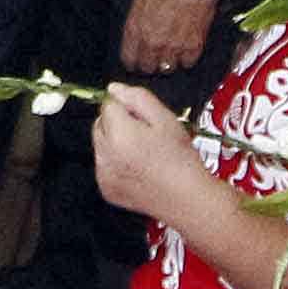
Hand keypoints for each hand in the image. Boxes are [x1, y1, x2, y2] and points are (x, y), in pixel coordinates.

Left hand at [90, 83, 214, 225]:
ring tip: (143, 152)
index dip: (126, 106)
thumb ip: (137, 98)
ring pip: (100, 145)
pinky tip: (138, 168)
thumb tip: (113, 89)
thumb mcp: (165, 118)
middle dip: (117, 123)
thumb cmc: (180, 157)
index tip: (144, 118)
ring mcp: (103, 174)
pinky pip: (104, 166)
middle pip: (100, 124)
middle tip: (145, 134)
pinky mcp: (106, 189)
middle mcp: (105, 155)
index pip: (108, 104)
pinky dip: (115, 163)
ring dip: (114, 143)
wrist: (187, 199)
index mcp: (119, 134)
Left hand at [119, 0, 216, 73]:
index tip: (135, 61)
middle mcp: (152, 42)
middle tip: (154, 57)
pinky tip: (185, 49)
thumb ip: (136, 22)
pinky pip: (187, 63)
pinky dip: (186, 58)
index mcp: (136, 30)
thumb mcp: (140, 0)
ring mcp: (173, 46)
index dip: (132, 61)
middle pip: (148, 67)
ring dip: (168, 62)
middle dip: (149, 63)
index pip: (129, 59)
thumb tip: (136, 36)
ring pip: (167, 68)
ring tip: (170, 53)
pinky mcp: (193, 46)